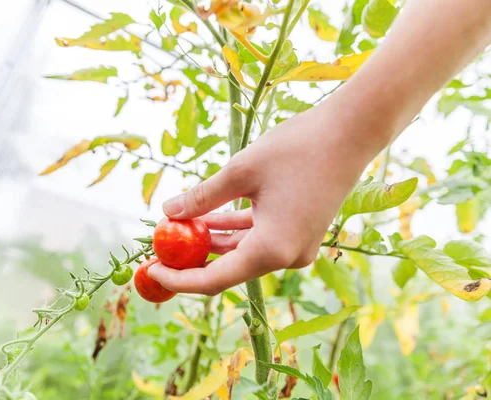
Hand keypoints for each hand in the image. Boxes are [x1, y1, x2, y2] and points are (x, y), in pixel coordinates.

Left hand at [148, 99, 386, 294]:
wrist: (351, 133)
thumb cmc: (296, 149)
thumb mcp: (239, 171)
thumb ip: (201, 197)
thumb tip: (168, 212)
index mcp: (272, 250)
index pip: (214, 280)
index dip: (179, 279)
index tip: (152, 270)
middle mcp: (286, 257)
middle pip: (228, 268)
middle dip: (193, 258)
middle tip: (162, 246)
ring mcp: (296, 246)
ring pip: (243, 252)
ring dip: (212, 241)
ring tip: (181, 225)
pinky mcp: (300, 232)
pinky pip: (259, 238)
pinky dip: (234, 230)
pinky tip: (209, 216)